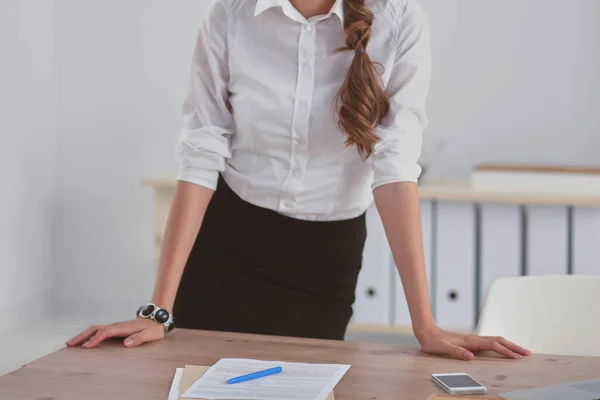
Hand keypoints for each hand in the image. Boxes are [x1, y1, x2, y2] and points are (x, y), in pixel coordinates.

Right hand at [66, 318, 164, 348]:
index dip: (95, 339)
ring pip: (96, 329)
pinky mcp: (116, 328)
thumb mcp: (149, 334)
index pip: (106, 332)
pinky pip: (99, 331)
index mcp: (123, 327)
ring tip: (72, 343)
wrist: (157, 319)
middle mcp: (117, 325)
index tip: (85, 347)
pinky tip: (85, 340)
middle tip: (70, 344)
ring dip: (83, 335)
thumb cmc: (153, 328)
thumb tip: (126, 343)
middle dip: (82, 336)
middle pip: (96, 329)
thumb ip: (138, 338)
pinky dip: (90, 334)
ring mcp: (116, 326)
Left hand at [416, 326, 530, 360]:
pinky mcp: (471, 342)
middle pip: (498, 341)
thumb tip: (471, 356)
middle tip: (527, 353)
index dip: (505, 351)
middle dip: (513, 347)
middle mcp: (473, 339)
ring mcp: (473, 339)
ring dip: (509, 345)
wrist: (427, 332)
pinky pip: (490, 343)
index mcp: (469, 341)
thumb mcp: (442, 348)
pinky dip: (500, 345)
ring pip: (495, 340)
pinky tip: (503, 349)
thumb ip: (456, 352)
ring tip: (520, 351)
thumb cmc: (433, 342)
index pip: (492, 345)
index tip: (516, 357)